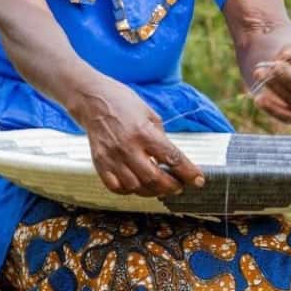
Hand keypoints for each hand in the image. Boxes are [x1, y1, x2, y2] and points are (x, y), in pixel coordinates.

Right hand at [72, 77, 204, 197]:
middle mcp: (127, 147)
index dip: (188, 172)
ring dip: (152, 191)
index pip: (172, 158)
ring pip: (136, 187)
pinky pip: (116, 187)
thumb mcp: (149, 113)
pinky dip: (130, 190)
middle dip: (172, 186)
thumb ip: (160, 137)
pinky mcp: (99, 163)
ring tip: (160, 186)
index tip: (199, 180)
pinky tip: (137, 184)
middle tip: (179, 186)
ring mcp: (111, 157)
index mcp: (143, 132)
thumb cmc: (122, 102)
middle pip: (154, 179)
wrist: (91, 100)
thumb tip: (170, 158)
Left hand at [249, 44, 290, 123]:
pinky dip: (272, 108)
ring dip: (276, 88)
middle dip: (290, 78)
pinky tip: (259, 98)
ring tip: (259, 73)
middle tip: (274, 66)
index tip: (289, 55)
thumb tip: (284, 57)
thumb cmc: (289, 57)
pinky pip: (287, 117)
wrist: (282, 70)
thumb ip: (289, 53)